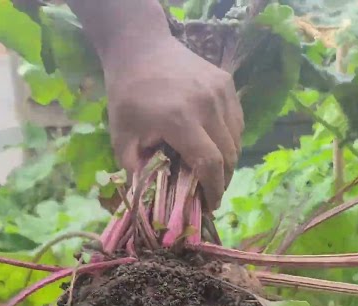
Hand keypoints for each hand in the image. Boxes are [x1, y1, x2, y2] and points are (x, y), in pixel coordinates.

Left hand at [102, 34, 244, 209]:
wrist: (140, 47)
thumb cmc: (128, 94)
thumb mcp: (121, 136)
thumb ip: (136, 170)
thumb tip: (150, 200)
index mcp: (179, 119)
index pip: (209, 164)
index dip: (213, 190)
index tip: (210, 206)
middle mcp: (206, 104)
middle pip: (228, 155)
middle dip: (223, 179)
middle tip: (211, 192)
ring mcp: (220, 91)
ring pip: (236, 139)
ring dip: (228, 160)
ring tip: (214, 171)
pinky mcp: (226, 83)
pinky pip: (237, 121)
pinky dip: (230, 139)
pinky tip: (216, 145)